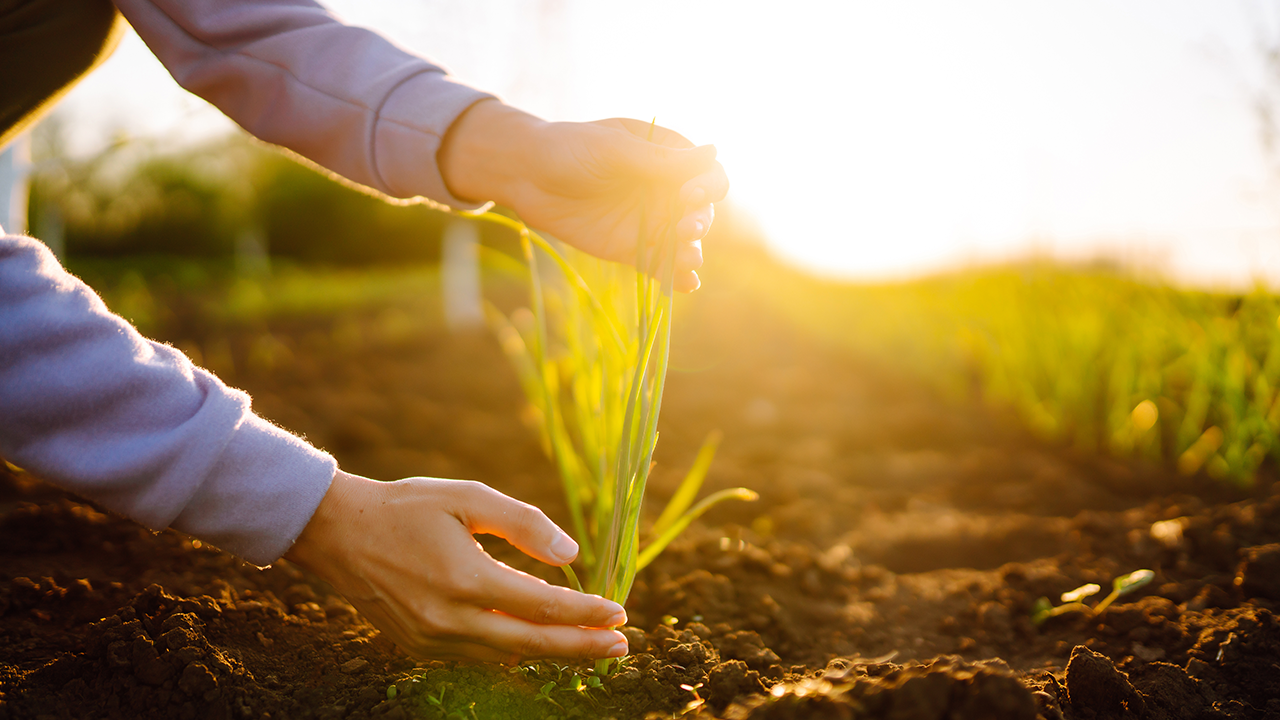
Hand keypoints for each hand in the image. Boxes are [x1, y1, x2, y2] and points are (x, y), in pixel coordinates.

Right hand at [284, 470, 627, 662]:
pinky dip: (513, 654)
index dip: (586, 613)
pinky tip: (538, 644)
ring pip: (506, 658)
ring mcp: (432, 641)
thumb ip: (522, 523)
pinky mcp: (419, 649)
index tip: (620, 614)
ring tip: (591, 647)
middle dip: (582, 647)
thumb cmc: (407, 507)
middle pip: (532, 645)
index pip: (542, 607)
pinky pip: (478, 659)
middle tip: (622, 646)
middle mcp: (450, 620)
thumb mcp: (468, 498)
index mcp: (465, 580)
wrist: (338, 533)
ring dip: (552, 655)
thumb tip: (570, 553)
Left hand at [440, 101, 728, 291]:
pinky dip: (673, 276)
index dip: (708, 186)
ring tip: (689, 260)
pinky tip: (685, 284)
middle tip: (686, 229)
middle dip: (699, 222)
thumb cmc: (569, 148)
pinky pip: (659, 265)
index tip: (689, 195)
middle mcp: (664, 191)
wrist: (525, 175)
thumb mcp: (614, 150)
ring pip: (683, 242)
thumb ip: (660, 160)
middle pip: (700, 212)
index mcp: (667, 157)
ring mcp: (649, 222)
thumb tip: (714, 152)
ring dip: (690, 252)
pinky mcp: (630, 249)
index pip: (706, 174)